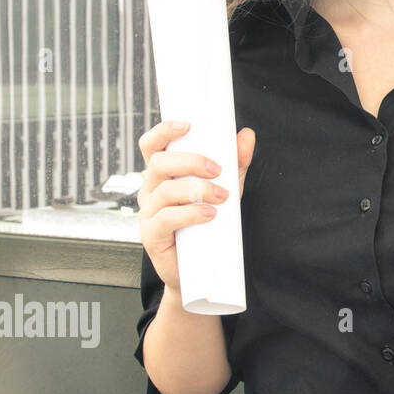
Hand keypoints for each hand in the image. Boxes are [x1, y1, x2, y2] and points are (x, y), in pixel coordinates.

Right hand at [137, 120, 255, 293]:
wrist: (200, 269)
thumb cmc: (208, 223)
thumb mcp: (227, 189)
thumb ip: (236, 163)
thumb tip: (246, 135)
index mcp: (163, 174)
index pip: (152, 145)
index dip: (164, 131)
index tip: (188, 125)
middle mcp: (150, 190)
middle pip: (158, 163)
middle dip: (190, 161)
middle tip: (217, 170)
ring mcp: (147, 213)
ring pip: (163, 190)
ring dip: (196, 189)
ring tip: (222, 196)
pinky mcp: (151, 235)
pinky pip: (165, 218)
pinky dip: (190, 213)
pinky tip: (210, 214)